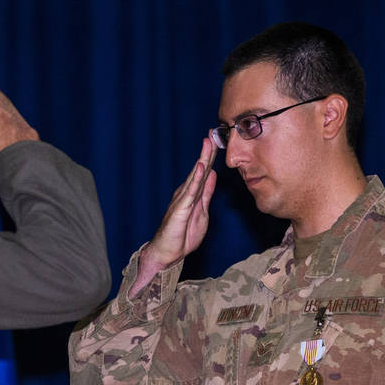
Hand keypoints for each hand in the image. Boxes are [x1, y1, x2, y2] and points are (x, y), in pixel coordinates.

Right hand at [129, 137, 216, 296]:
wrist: (166, 253)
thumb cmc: (182, 235)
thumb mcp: (202, 212)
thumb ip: (206, 194)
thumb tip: (213, 176)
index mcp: (193, 194)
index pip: (204, 172)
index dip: (211, 156)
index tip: (218, 139)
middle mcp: (186, 192)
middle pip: (200, 168)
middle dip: (207, 151)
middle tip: (213, 132)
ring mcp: (182, 199)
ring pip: (195, 175)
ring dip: (202, 159)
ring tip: (208, 143)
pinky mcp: (180, 208)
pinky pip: (190, 191)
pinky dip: (196, 178)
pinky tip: (201, 166)